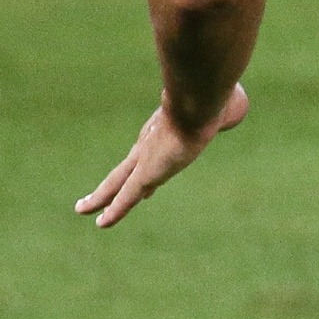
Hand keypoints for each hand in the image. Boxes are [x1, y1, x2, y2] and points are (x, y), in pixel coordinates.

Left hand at [75, 85, 249, 227]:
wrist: (201, 96)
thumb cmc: (216, 96)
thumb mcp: (226, 104)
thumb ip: (228, 108)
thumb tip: (235, 107)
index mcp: (169, 130)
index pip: (151, 151)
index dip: (142, 164)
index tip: (138, 178)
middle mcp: (151, 143)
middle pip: (126, 167)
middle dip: (112, 182)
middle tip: (95, 195)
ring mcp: (146, 158)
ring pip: (118, 183)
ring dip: (101, 198)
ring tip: (83, 209)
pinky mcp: (146, 173)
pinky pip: (126, 197)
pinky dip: (114, 210)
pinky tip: (100, 223)